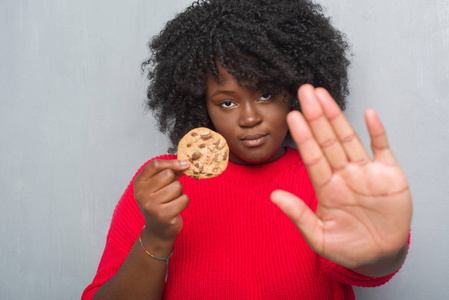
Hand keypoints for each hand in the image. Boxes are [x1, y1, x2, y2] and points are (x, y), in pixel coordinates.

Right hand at [134, 159, 189, 242]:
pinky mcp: (163, 215)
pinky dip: (184, 202)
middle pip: (168, 174)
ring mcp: (151, 205)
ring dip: (179, 193)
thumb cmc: (160, 203)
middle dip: (174, 181)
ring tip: (171, 201)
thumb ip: (169, 171)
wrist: (158, 230)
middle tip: (169, 192)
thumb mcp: (159, 185)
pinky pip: (184, 199)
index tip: (185, 163)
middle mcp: (142, 194)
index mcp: (139, 183)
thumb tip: (186, 163)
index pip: (155, 165)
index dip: (172, 162)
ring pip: (177, 186)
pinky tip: (176, 208)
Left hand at [271, 84, 411, 271]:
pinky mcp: (390, 175)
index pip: (312, 156)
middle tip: (304, 92)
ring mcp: (366, 172)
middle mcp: (344, 174)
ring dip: (337, 117)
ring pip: (349, 139)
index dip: (303, 136)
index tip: (292, 116)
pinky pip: (382, 149)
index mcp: (326, 188)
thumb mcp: (319, 236)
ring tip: (324, 95)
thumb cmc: (348, 247)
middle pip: (327, 140)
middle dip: (316, 116)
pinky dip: (377, 132)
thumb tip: (274, 196)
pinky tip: (368, 114)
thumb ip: (299, 215)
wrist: (379, 256)